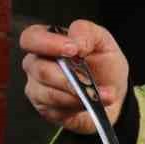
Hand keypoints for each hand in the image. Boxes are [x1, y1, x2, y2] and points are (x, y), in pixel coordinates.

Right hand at [18, 20, 129, 135]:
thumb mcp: (102, 40)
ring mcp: (38, 90)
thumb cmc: (103, 63)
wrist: (113, 92)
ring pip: (49, 94)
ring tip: (103, 95)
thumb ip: (86, 32)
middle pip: (40, 69)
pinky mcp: (47, 111)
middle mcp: (36, 65)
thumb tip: (75, 43)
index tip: (72, 50)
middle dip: (66, 76)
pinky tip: (94, 104)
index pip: (31, 38)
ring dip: (77, 95)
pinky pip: (57, 111)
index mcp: (46, 42)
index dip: (47, 43)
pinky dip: (79, 107)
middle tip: (88, 79)